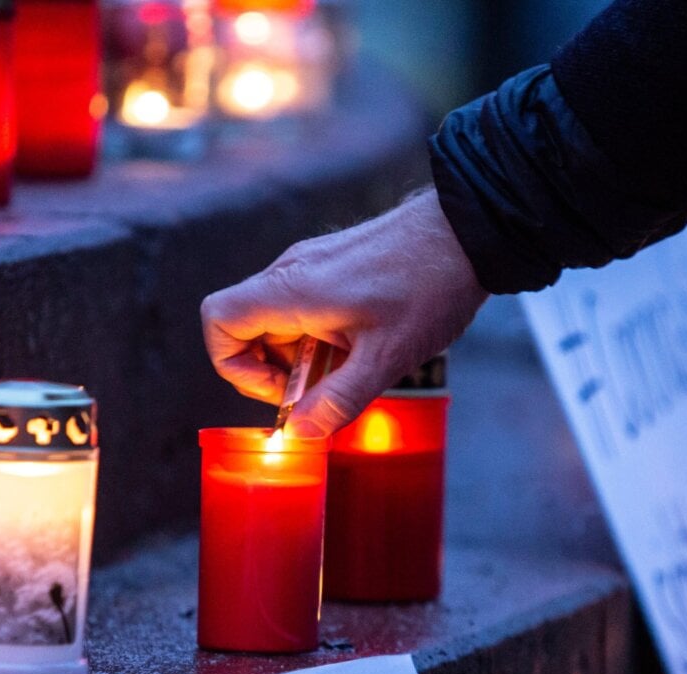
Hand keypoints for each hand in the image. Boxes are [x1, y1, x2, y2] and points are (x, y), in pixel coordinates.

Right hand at [200, 188, 488, 437]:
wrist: (468, 230)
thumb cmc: (429, 285)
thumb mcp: (386, 358)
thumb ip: (337, 400)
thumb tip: (299, 431)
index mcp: (291, 290)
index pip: (218, 320)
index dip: (233, 365)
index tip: (280, 390)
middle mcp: (291, 271)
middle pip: (246, 327)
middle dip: (275, 371)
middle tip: (321, 391)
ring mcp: (311, 263)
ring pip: (278, 320)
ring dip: (302, 357)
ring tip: (351, 369)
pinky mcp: (333, 263)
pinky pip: (304, 306)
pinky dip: (319, 336)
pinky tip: (362, 347)